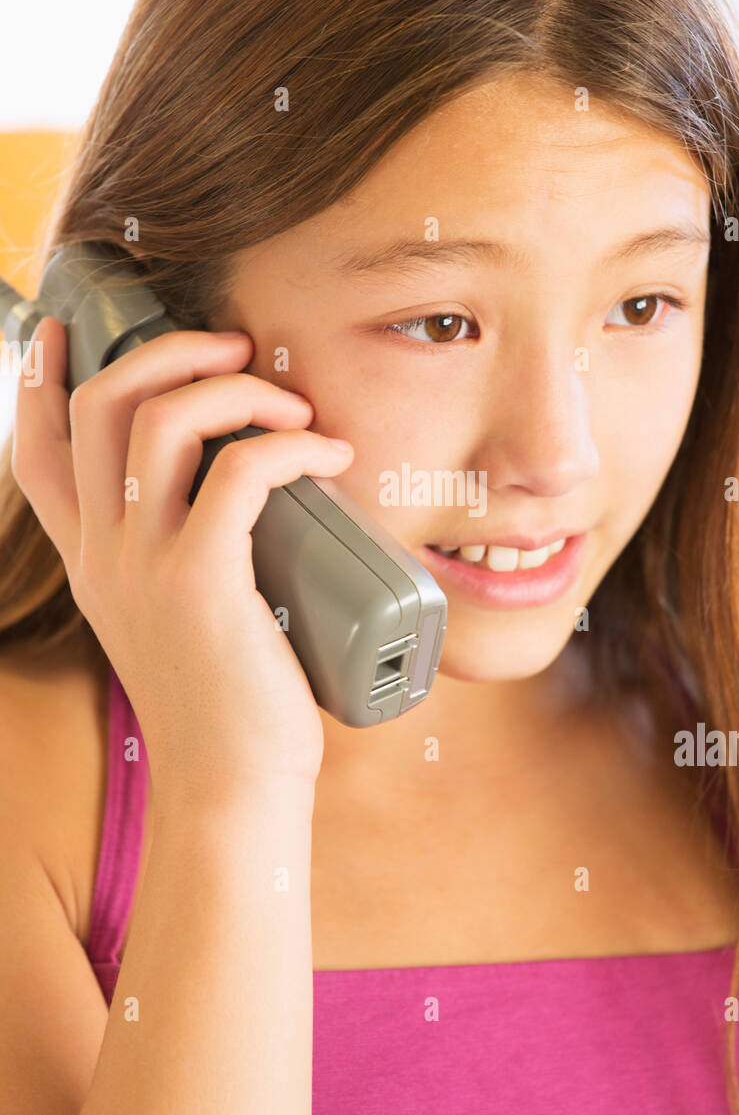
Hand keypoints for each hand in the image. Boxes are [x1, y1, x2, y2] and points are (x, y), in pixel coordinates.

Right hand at [12, 318, 354, 807]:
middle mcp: (100, 554)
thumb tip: (246, 487)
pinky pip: (240, 470)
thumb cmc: (229, 701)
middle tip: (232, 350)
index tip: (66, 326)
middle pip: (98, 403)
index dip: (38, 377)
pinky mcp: (200, 581)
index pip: (34, 449)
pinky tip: (328, 453)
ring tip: (290, 407)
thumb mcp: (180, 620)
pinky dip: (290, 443)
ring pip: (161, 418)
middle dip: (166, 349)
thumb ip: (187, 554)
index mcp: (88, 560)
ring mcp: (142, 566)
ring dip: (235, 387)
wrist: (232, 788)